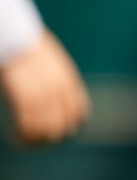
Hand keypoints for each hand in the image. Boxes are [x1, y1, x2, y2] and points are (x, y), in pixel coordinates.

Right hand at [1, 29, 89, 145]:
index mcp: (67, 80)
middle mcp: (60, 90)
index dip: (68, 124)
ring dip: (35, 140)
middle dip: (50, 137)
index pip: (78, 111)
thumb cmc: (26, 45)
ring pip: (47, 130)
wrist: (16, 38)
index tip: (55, 130)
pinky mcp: (25, 100)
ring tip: (23, 141)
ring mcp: (44, 95)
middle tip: (35, 141)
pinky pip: (28, 128)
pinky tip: (15, 138)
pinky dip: (23, 138)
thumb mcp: (49, 60)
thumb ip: (54, 76)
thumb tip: (47, 85)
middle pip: (64, 125)